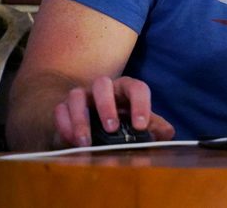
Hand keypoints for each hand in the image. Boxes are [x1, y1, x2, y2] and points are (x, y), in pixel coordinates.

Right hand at [52, 75, 175, 146]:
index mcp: (126, 89)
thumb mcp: (139, 123)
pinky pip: (59, 110)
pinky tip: (72, 142)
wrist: (94, 124)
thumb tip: (167, 133)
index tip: (141, 125)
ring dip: (80, 119)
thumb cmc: (123, 121)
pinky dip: (64, 125)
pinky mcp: (63, 108)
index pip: (137, 88)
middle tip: (112, 129)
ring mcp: (81, 96)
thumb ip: (154, 127)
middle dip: (106, 106)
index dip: (140, 104)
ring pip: (76, 95)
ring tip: (86, 142)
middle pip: (102, 83)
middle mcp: (103, 88)